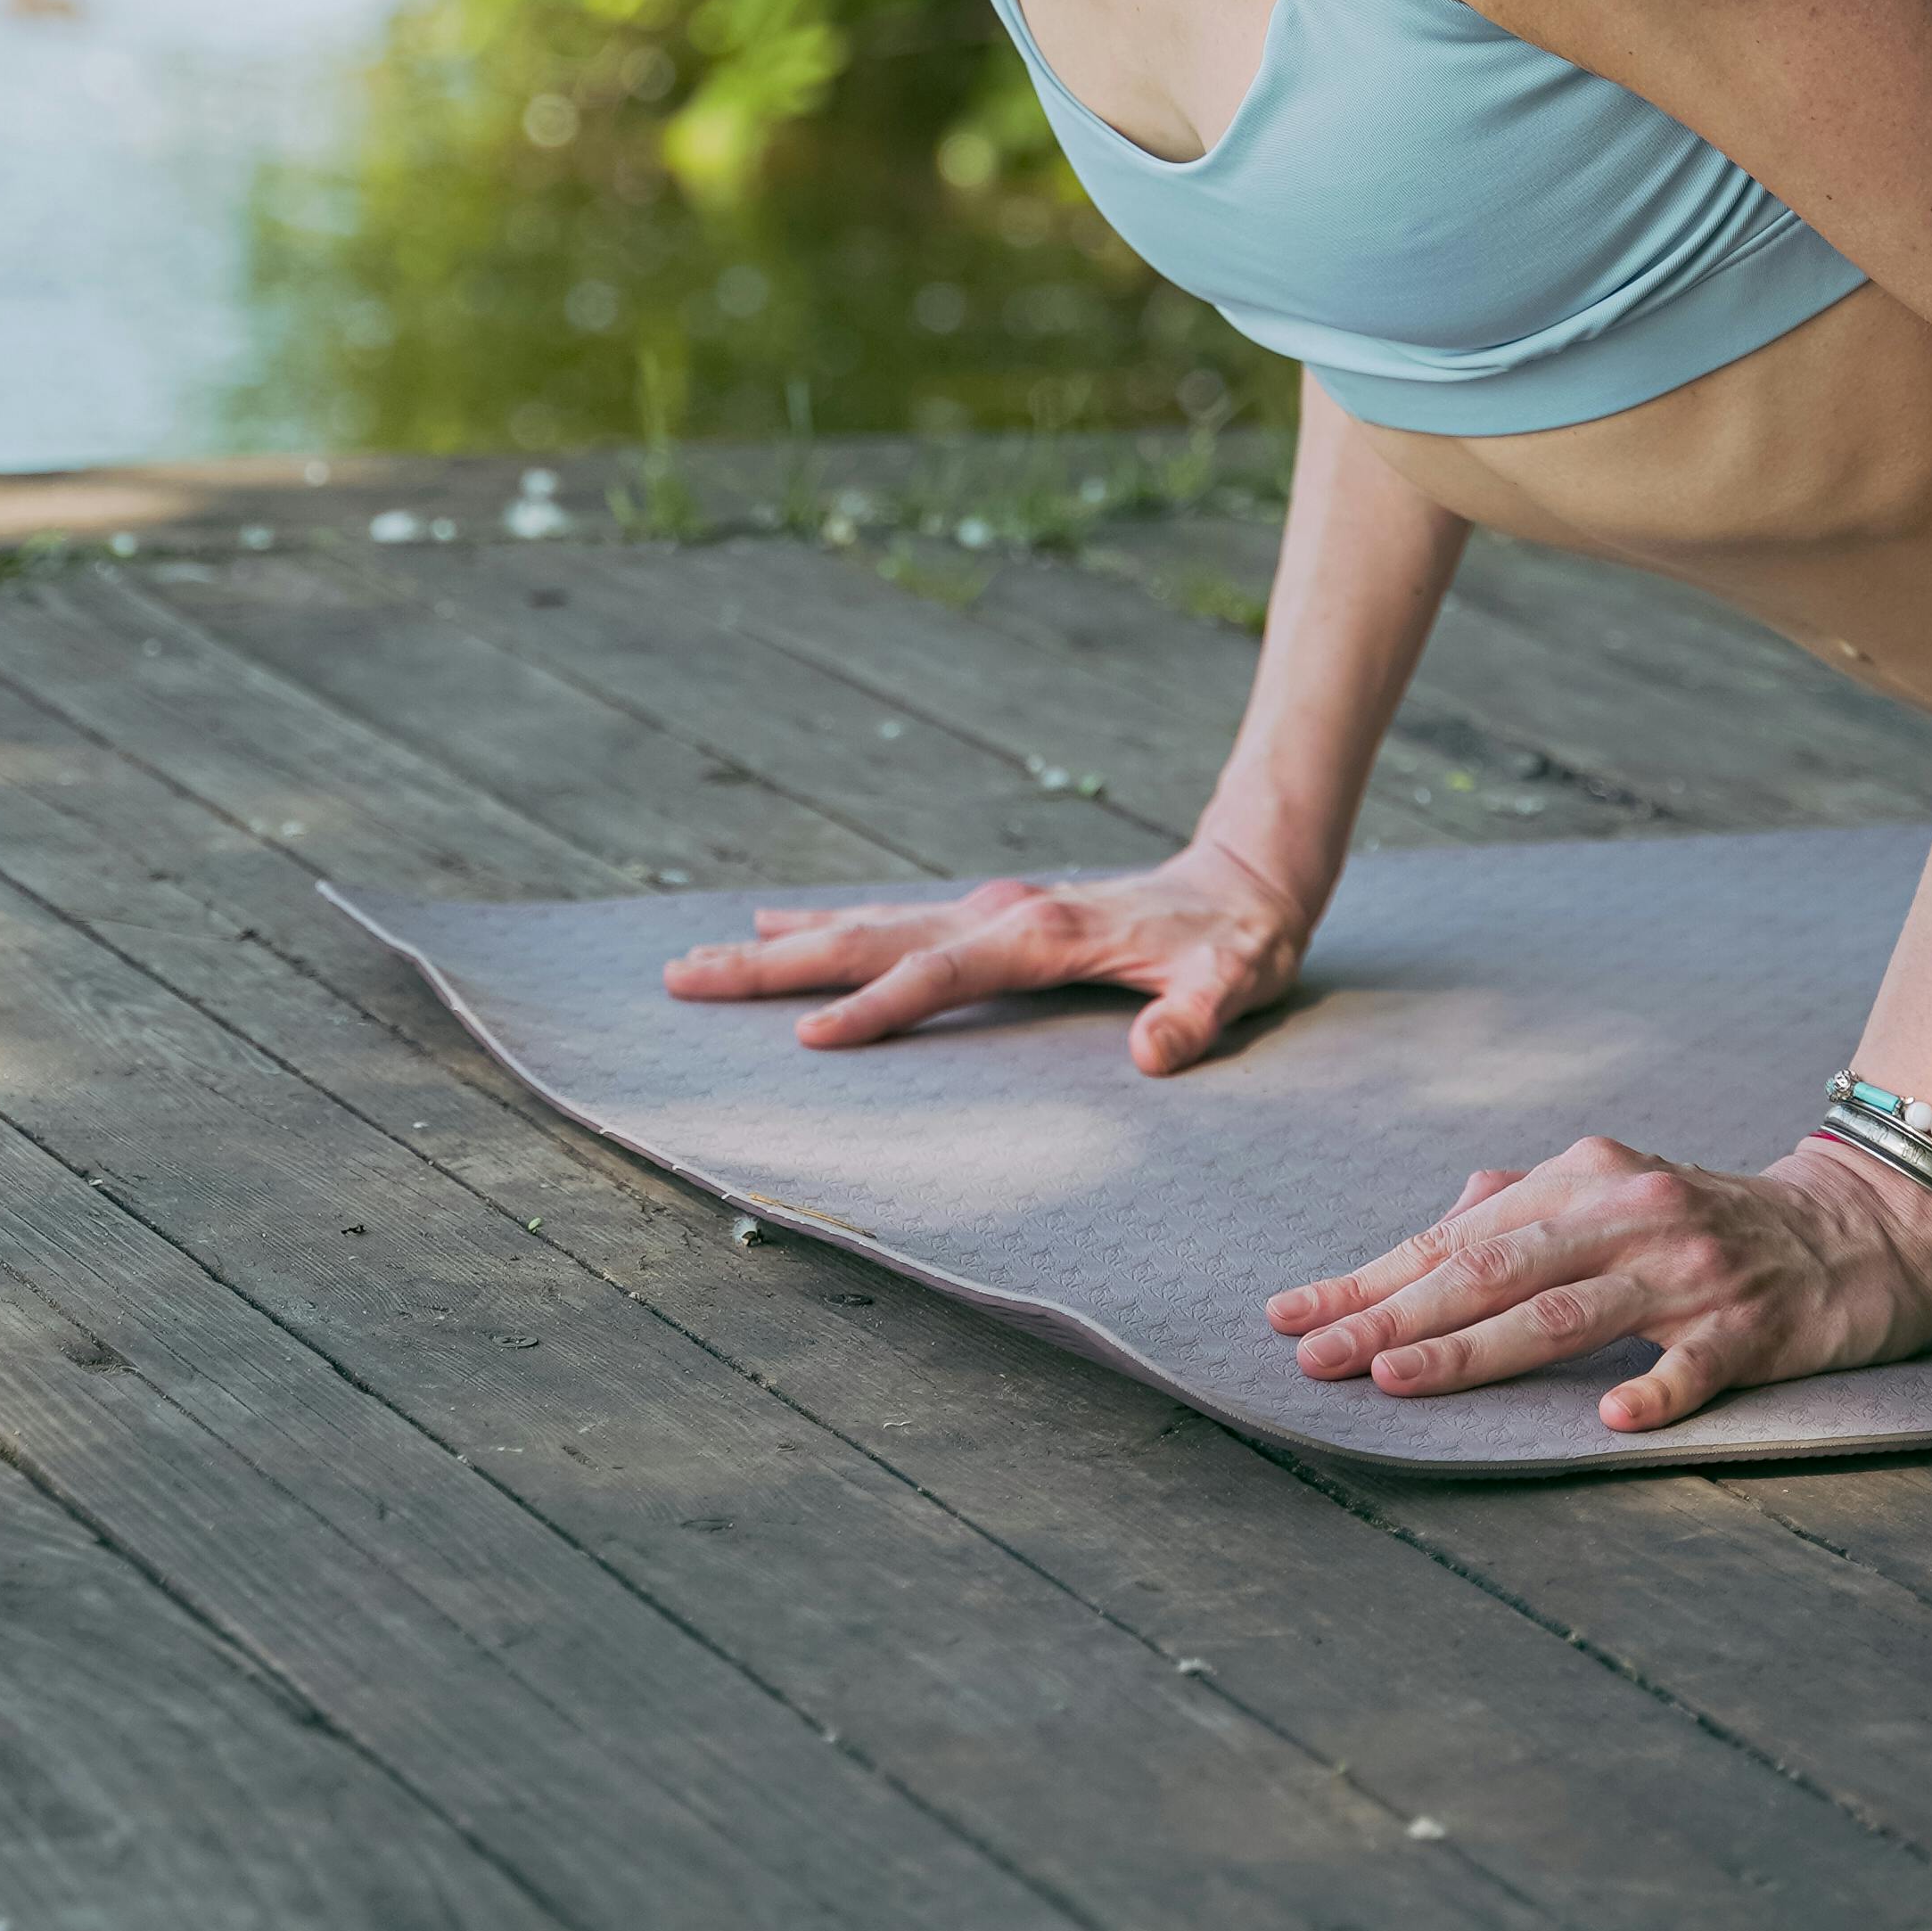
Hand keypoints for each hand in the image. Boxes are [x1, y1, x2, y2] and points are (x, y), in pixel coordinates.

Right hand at [660, 828, 1312, 1073]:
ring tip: (699, 958)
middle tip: (683, 977)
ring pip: (865, 925)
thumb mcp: (1238, 980)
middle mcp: (998, 913)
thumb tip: (1152, 1055)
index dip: (877, 1009)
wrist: (1248, 876)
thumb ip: (1199, 1016)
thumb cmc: (1242, 939)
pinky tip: (779, 932)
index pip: (939, 977)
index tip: (807, 1042)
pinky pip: (890, 925)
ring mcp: (987, 911)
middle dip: (774, 965)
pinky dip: (826, 929)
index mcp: (1041, 932)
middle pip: (868, 938)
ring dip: (783, 946)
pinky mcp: (987, 918)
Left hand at [1265, 1130, 1931, 1435]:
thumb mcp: (1614, 1196)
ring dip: (1476, 1348)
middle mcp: (1628, 1211)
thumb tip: (1439, 1227)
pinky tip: (1608, 1415)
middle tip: (1315, 1357)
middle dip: (1391, 1316)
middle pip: (1492, 1269)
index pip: (1457, 1237)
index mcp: (1584, 1176)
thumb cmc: (1711, 1223)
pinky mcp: (1753, 1324)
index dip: (1370, 1279)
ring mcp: (1691, 1268)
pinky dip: (1652, 1384)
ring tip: (1400, 1377)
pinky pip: (1695, 1361)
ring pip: (1566, 1313)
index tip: (1292, 1318)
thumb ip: (1525, 1210)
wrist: (1858, 1231)